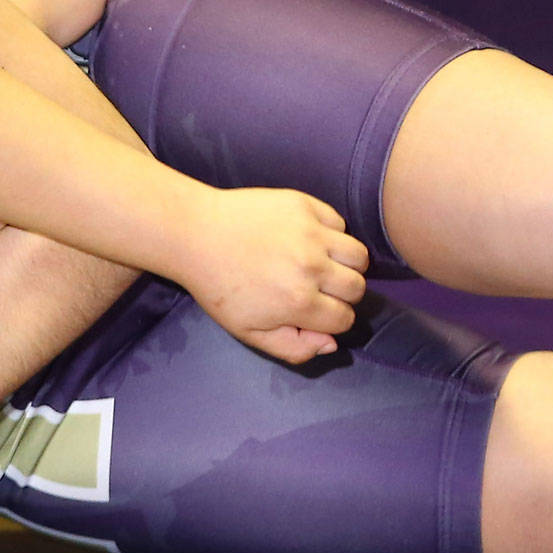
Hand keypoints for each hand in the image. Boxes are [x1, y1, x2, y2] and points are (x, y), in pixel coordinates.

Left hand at [176, 189, 369, 363]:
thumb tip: (332, 344)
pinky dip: (331, 234)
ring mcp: (310, 233)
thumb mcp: (247, 330)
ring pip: (359, 256)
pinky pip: (339, 224)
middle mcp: (311, 267)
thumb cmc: (217, 287)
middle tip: (315, 288)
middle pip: (357, 288)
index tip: (312, 311)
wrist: (194, 235)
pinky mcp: (304, 205)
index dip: (330, 320)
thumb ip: (293, 347)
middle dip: (342, 295)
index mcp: (298, 302)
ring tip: (321, 265)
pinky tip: (306, 239)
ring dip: (345, 265)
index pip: (345, 319)